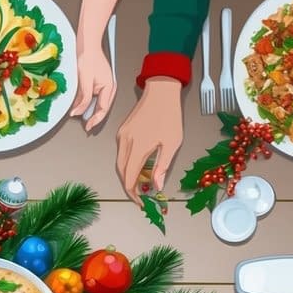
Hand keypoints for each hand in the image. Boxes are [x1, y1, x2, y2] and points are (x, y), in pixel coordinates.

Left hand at [70, 48, 115, 131]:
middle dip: (93, 117)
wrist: (87, 44)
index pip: (103, 109)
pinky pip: (93, 95)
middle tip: (85, 125)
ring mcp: (103, 84)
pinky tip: (78, 104)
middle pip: (101, 107)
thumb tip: (78, 112)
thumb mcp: (85, 81)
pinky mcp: (97, 81)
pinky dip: (86, 101)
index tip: (88, 127)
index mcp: (109, 87)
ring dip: (88, 109)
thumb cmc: (88, 57)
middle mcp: (108, 87)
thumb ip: (83, 98)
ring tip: (79, 114)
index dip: (95, 120)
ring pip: (96, 102)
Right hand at [116, 77, 182, 202]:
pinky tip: (140, 165)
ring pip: (120, 162)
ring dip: (128, 175)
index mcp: (137, 147)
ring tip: (142, 181)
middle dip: (130, 186)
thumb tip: (157, 186)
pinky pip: (121, 152)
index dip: (133, 194)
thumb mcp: (172, 143)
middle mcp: (125, 143)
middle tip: (142, 195)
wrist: (161, 90)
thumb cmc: (170, 115)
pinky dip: (128, 163)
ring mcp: (121, 136)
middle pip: (121, 172)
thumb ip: (163, 166)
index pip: (128, 178)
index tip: (141, 202)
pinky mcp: (122, 131)